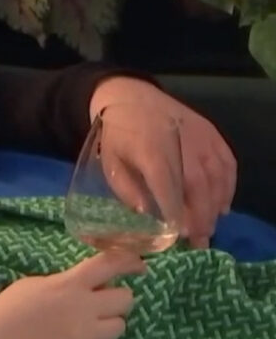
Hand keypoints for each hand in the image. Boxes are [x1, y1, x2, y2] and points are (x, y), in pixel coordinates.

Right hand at [0, 252, 144, 338]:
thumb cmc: (6, 311)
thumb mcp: (34, 285)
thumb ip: (63, 283)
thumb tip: (86, 284)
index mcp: (69, 284)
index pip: (110, 264)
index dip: (130, 261)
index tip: (138, 265)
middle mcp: (84, 308)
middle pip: (125, 299)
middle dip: (116, 299)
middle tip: (101, 303)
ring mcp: (86, 336)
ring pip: (119, 326)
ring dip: (107, 324)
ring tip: (86, 327)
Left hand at [89, 77, 236, 247]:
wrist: (130, 97)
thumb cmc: (117, 135)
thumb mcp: (110, 162)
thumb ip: (125, 188)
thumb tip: (145, 214)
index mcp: (149, 150)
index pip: (167, 184)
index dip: (176, 210)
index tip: (179, 234)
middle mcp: (180, 142)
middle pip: (197, 184)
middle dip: (200, 215)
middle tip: (199, 241)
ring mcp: (199, 136)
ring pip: (216, 176)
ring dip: (215, 205)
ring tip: (209, 228)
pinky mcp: (211, 132)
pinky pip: (227, 163)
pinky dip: (228, 187)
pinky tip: (222, 206)